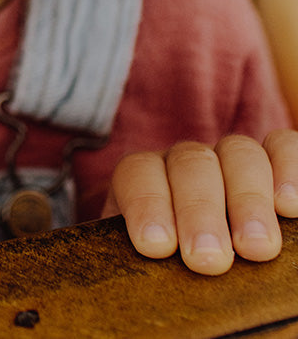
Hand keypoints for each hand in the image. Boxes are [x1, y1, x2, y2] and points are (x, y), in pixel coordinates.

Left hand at [104, 130, 297, 273]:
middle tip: (209, 259)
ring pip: (237, 151)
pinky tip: (290, 206)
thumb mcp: (160, 267)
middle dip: (199, 209)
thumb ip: (156, 261)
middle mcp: (190, 163)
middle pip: (190, 163)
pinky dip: (288, 167)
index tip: (156, 245)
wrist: (214, 264)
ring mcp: (233, 158)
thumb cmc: (180, 275)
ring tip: (257, 246)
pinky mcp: (275, 162)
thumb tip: (153, 276)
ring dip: (247, 197)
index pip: (139, 172)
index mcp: (152, 181)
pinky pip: (282, 146)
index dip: (146, 202)